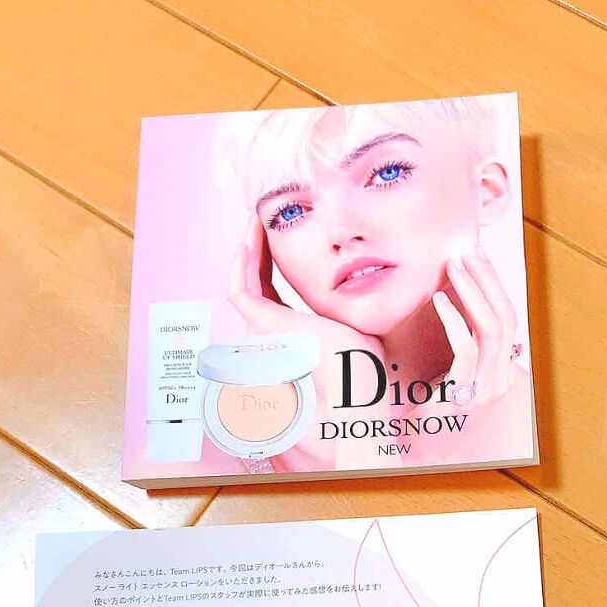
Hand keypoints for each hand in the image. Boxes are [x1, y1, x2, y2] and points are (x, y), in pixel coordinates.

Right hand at [227, 216, 384, 468]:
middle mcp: (275, 332)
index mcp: (296, 332)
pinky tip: (249, 238)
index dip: (272, 260)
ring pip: (244, 282)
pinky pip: (240, 291)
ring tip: (255, 218)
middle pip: (256, 282)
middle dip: (256, 248)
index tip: (281, 232)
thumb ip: (353, 306)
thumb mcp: (360, 325)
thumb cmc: (366, 368)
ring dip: (246, 248)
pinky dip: (240, 264)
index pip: (274, 289)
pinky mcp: (264, 327)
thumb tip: (366, 284)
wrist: (359, 390)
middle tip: (262, 216)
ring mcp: (266, 330)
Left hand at [431, 245, 519, 408]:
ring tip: (454, 266)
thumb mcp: (446, 360)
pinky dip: (454, 319)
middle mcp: (500, 382)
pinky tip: (439, 299)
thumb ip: (460, 335)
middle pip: (506, 319)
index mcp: (501, 370)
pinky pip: (465, 349)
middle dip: (489, 280)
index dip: (495, 285)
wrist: (404, 438)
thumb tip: (454, 286)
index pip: (508, 319)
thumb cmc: (419, 396)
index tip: (478, 256)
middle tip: (469, 252)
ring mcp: (485, 392)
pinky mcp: (462, 397)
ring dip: (473, 292)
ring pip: (492, 330)